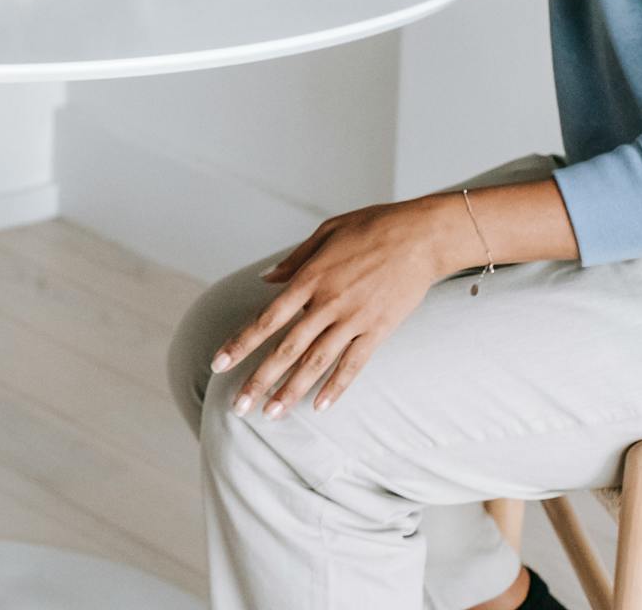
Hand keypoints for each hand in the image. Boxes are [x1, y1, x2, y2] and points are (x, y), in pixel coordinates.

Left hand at [212, 199, 450, 418]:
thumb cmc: (373, 227)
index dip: (241, 343)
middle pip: (287, 349)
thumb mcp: (327, 232)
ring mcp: (354, 319)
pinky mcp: (379, 329)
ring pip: (316, 363)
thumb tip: (265, 279)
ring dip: (291, 391)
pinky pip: (353, 365)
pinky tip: (319, 407)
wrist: (422, 236)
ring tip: (271, 415)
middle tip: (239, 406)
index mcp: (311, 278)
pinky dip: (336, 387)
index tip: (219, 364)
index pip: (267, 318)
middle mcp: (328, 303)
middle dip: (259, 379)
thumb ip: (294, 260)